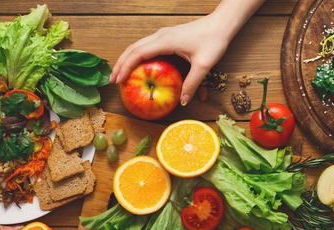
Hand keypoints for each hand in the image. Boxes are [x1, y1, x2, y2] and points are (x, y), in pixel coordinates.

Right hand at [109, 13, 229, 105]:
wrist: (221, 24)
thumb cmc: (213, 41)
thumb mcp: (204, 65)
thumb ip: (191, 84)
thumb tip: (182, 101)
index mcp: (165, 41)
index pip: (138, 53)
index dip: (125, 66)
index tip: (118, 80)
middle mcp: (160, 35)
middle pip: (133, 48)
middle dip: (121, 64)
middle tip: (113, 81)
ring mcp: (163, 34)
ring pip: (138, 46)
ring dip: (127, 59)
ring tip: (120, 74)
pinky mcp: (167, 36)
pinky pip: (147, 46)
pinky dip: (137, 56)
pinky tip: (137, 67)